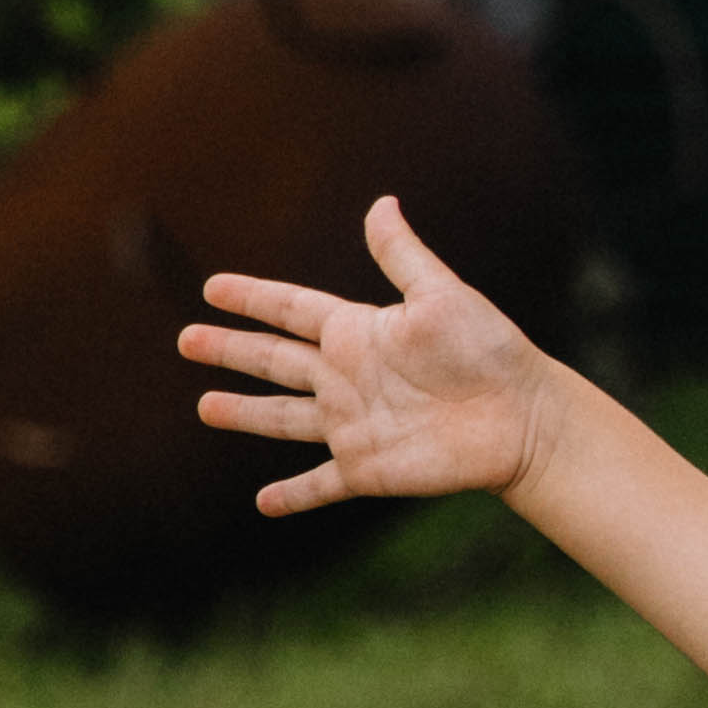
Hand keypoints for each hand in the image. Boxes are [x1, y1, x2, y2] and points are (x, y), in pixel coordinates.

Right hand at [179, 192, 555, 514]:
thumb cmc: (489, 351)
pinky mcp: (366, 468)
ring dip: (245, 414)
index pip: (291, 309)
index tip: (212, 287)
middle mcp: (347, 377)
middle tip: (186, 339)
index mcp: (359, 332)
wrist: (522, 417)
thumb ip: (403, 255)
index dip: (252, 298)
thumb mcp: (441, 295)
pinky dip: (293, 496)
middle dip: (230, 350)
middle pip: (274, 361)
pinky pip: (320, 484)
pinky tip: (264, 504)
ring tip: (205, 407)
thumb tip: (381, 202)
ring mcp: (353, 425)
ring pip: (283, 419)